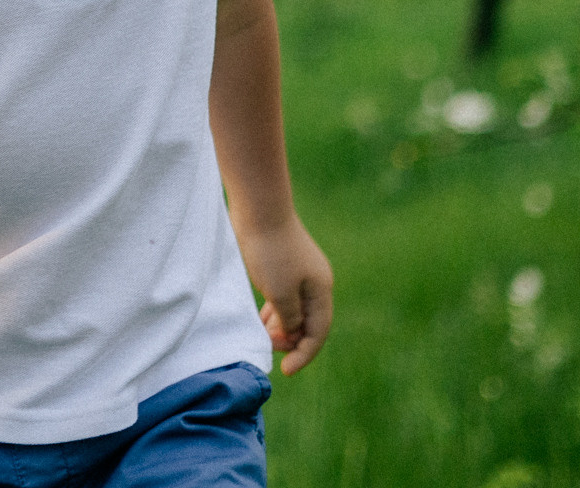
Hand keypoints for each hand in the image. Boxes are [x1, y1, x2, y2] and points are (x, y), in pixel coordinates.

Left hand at [239, 213, 333, 373]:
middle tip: (269, 346)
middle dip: (291, 340)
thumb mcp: (280, 293)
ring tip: (263, 335)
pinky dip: (274, 312)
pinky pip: (283, 297)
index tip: (286, 370)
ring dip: (281, 327)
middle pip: (308, 323)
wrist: (259, 209)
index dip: (304, 354)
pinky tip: (261, 319)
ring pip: (294, 310)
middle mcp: (315, 283)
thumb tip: (293, 331)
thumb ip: (290, 318)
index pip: (318, 332)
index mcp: (321, 290)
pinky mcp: (283, 265)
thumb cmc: (270, 252)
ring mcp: (299, 273)